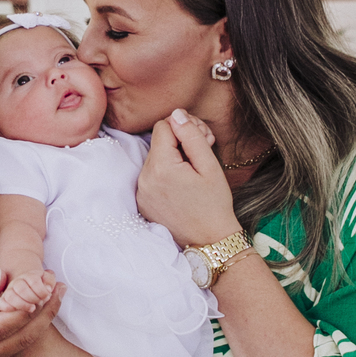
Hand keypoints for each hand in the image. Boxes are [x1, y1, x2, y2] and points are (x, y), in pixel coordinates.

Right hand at [0, 271, 58, 356]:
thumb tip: (3, 277)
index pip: (7, 322)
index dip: (30, 301)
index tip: (43, 279)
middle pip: (24, 335)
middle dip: (46, 309)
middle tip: (59, 284)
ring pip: (25, 343)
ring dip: (42, 318)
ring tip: (55, 293)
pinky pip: (17, 347)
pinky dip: (30, 327)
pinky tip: (38, 309)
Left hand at [137, 111, 238, 248]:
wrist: (210, 242)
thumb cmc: (215, 204)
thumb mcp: (209, 166)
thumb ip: (192, 136)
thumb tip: (177, 114)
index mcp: (160, 168)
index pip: (163, 126)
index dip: (185, 127)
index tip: (202, 139)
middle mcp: (144, 179)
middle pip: (158, 142)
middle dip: (180, 141)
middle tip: (204, 151)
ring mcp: (141, 192)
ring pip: (155, 158)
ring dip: (173, 157)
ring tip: (194, 171)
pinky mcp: (142, 202)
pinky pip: (151, 176)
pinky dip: (165, 174)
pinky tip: (183, 185)